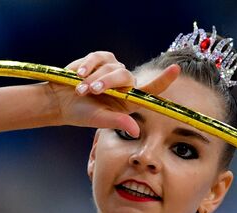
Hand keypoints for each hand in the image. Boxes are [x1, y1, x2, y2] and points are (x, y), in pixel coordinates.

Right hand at [49, 51, 179, 136]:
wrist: (61, 101)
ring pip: (111, 67)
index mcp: (129, 100)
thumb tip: (137, 131)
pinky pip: (97, 57)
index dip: (164, 79)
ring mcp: (113, 69)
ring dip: (92, 78)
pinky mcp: (100, 59)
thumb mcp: (99, 119)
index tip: (175, 69)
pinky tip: (77, 74)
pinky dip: (86, 66)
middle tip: (90, 91)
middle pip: (125, 76)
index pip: (151, 90)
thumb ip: (118, 122)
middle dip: (107, 82)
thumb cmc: (81, 113)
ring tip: (79, 89)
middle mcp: (124, 84)